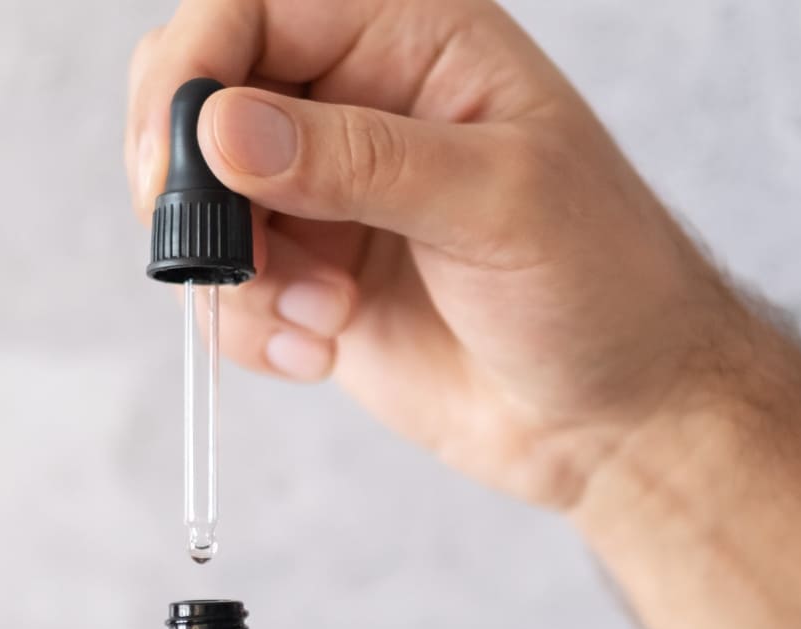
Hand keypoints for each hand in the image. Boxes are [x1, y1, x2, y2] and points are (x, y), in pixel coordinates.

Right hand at [127, 0, 753, 508]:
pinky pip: (216, 282)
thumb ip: (360, 160)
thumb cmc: (604, 284)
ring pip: (192, 197)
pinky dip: (244, 324)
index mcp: (410, 33)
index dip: (195, 68)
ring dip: (232, 270)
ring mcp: (322, 187)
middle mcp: (353, 97)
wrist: (619, 415)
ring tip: (322, 315)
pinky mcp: (304, 270)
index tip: (182, 158)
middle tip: (224, 249)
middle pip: (194, 89)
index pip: (250, 4)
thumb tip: (223, 129)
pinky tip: (319, 347)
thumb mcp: (499, 203)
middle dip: (188, 179)